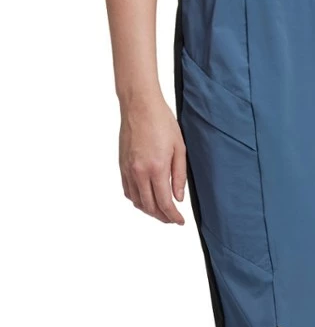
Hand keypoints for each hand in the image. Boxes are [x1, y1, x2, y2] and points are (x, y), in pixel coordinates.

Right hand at [119, 96, 186, 223]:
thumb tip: (178, 198)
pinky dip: (137, 200)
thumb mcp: (179, 149)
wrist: (140, 105)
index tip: (180, 221)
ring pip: (137, 201)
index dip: (173, 216)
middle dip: (162, 217)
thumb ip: (179, 176)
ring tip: (161, 212)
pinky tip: (146, 199)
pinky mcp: (122, 166)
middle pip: (149, 206)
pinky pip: (127, 191)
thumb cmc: (162, 122)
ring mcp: (128, 169)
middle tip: (172, 219)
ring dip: (149, 210)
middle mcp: (139, 172)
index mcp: (156, 168)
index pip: (164, 203)